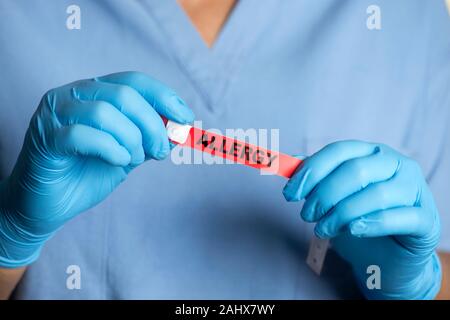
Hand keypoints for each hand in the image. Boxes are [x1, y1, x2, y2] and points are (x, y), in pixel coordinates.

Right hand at [0, 71, 193, 266]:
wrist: (48, 206)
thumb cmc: (87, 175)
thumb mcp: (128, 153)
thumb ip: (149, 138)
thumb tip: (180, 128)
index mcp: (94, 92)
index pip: (134, 81)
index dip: (164, 97)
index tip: (187, 119)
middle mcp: (72, 95)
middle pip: (124, 95)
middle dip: (152, 125)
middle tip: (161, 151)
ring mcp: (55, 114)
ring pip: (105, 112)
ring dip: (130, 141)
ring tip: (131, 160)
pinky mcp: (45, 138)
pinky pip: (83, 135)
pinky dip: (110, 150)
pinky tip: (117, 162)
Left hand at [283, 140, 440, 298]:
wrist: (390, 253)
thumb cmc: (360, 217)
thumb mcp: (336, 195)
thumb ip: (316, 178)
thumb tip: (287, 163)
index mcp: (371, 153)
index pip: (338, 152)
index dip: (311, 171)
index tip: (290, 194)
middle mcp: (396, 164)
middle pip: (355, 170)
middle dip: (324, 194)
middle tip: (307, 215)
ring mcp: (415, 189)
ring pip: (377, 194)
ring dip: (342, 213)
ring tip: (323, 229)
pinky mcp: (427, 219)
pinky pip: (401, 217)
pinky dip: (373, 223)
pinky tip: (354, 231)